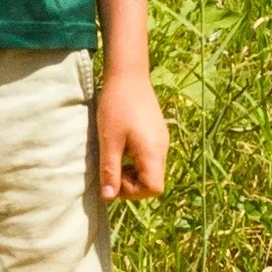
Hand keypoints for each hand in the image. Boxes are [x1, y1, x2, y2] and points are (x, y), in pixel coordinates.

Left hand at [95, 67, 168, 201]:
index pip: (154, 189)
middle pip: (154, 181)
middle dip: (131, 183)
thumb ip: (110, 170)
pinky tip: (122, 144)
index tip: (115, 178)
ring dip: (132, 171)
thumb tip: (108, 198)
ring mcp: (161, 140)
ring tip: (116, 155)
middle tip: (112, 168)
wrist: (128, 74)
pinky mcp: (157, 132)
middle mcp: (162, 148)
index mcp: (153, 152)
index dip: (133, 192)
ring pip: (151, 169)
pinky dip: (136, 160)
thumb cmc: (116, 106)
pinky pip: (150, 157)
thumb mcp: (109, 141)